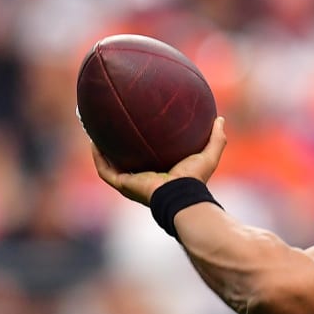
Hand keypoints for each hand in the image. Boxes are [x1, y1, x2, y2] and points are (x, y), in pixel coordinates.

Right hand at [91, 116, 227, 206]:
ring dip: (100, 150)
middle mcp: (142, 178)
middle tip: (110, 126)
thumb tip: (220, 118)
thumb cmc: (195, 179)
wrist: (182, 195)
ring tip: (93, 131)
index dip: (140, 143)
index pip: (146, 156)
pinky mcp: (123, 185)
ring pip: (109, 165)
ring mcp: (131, 183)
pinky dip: (98, 157)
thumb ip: (216, 138)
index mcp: (160, 172)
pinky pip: (105, 170)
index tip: (136, 126)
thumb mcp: (208, 154)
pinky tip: (93, 142)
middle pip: (124, 160)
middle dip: (115, 144)